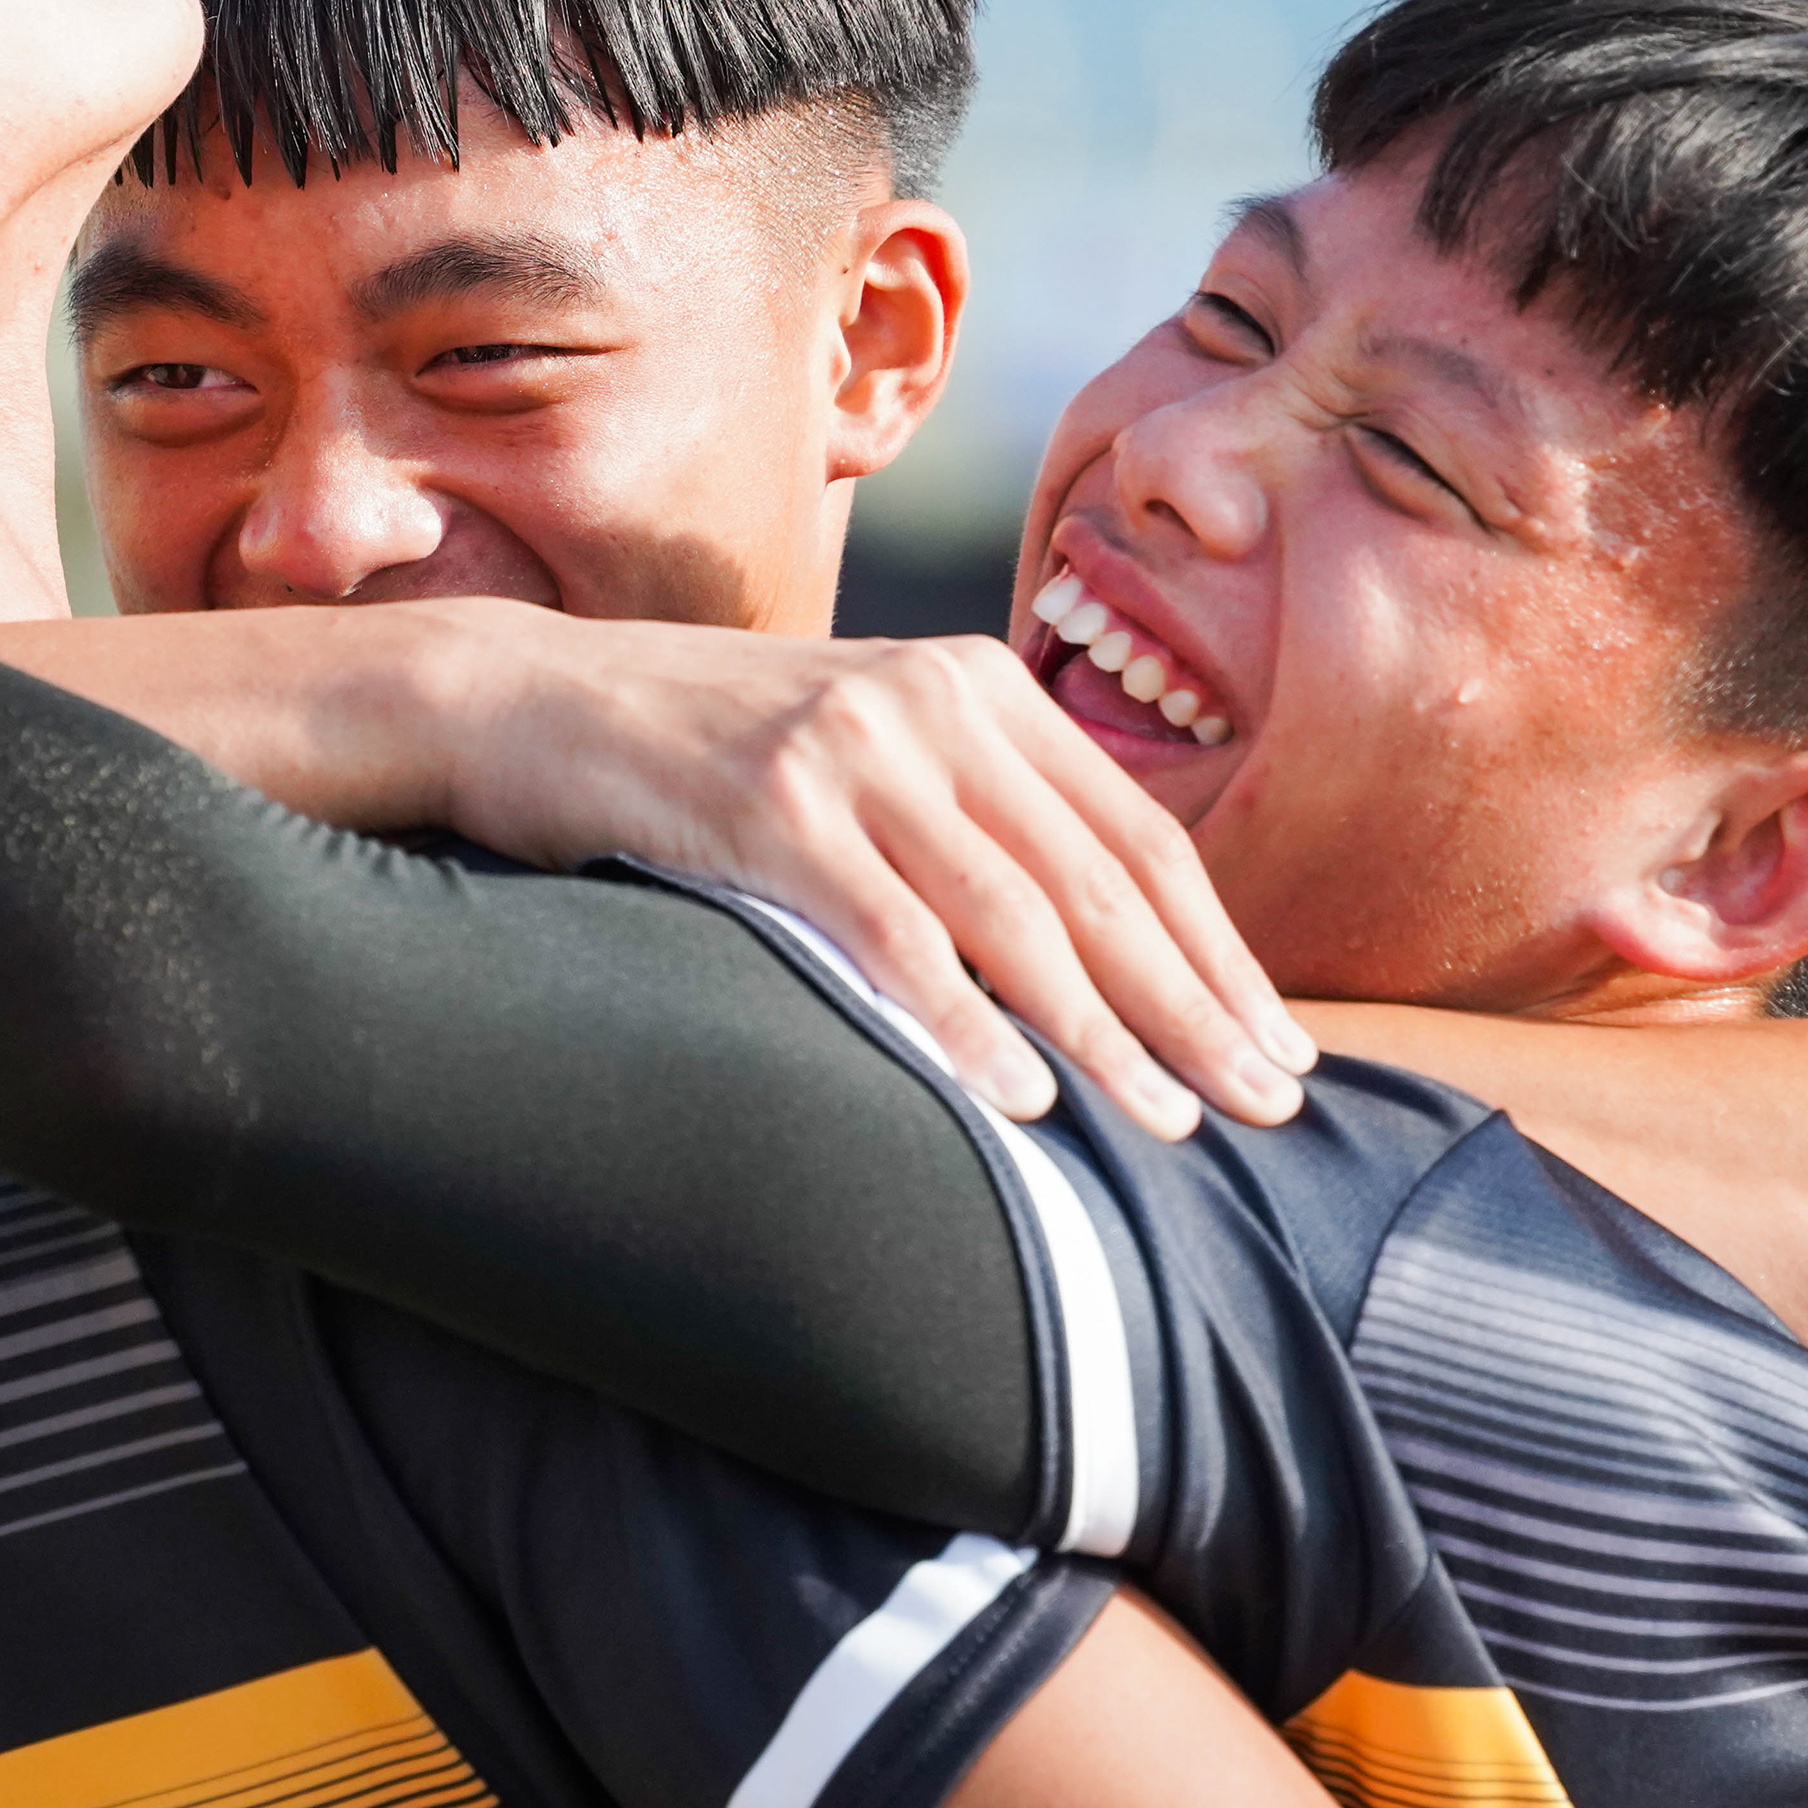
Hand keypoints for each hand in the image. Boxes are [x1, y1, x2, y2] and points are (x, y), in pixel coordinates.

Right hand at [447, 614, 1310, 1132]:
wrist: (529, 696)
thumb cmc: (701, 750)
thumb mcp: (860, 750)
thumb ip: (966, 813)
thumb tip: (1085, 954)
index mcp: (978, 685)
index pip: (1138, 836)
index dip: (1219, 950)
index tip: (1278, 1047)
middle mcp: (931, 702)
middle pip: (1101, 880)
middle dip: (1194, 1005)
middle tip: (1267, 1107)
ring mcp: (849, 749)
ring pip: (1015, 913)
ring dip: (1104, 1032)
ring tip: (1171, 1122)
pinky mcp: (765, 805)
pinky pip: (891, 932)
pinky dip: (962, 1021)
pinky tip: (1020, 1095)